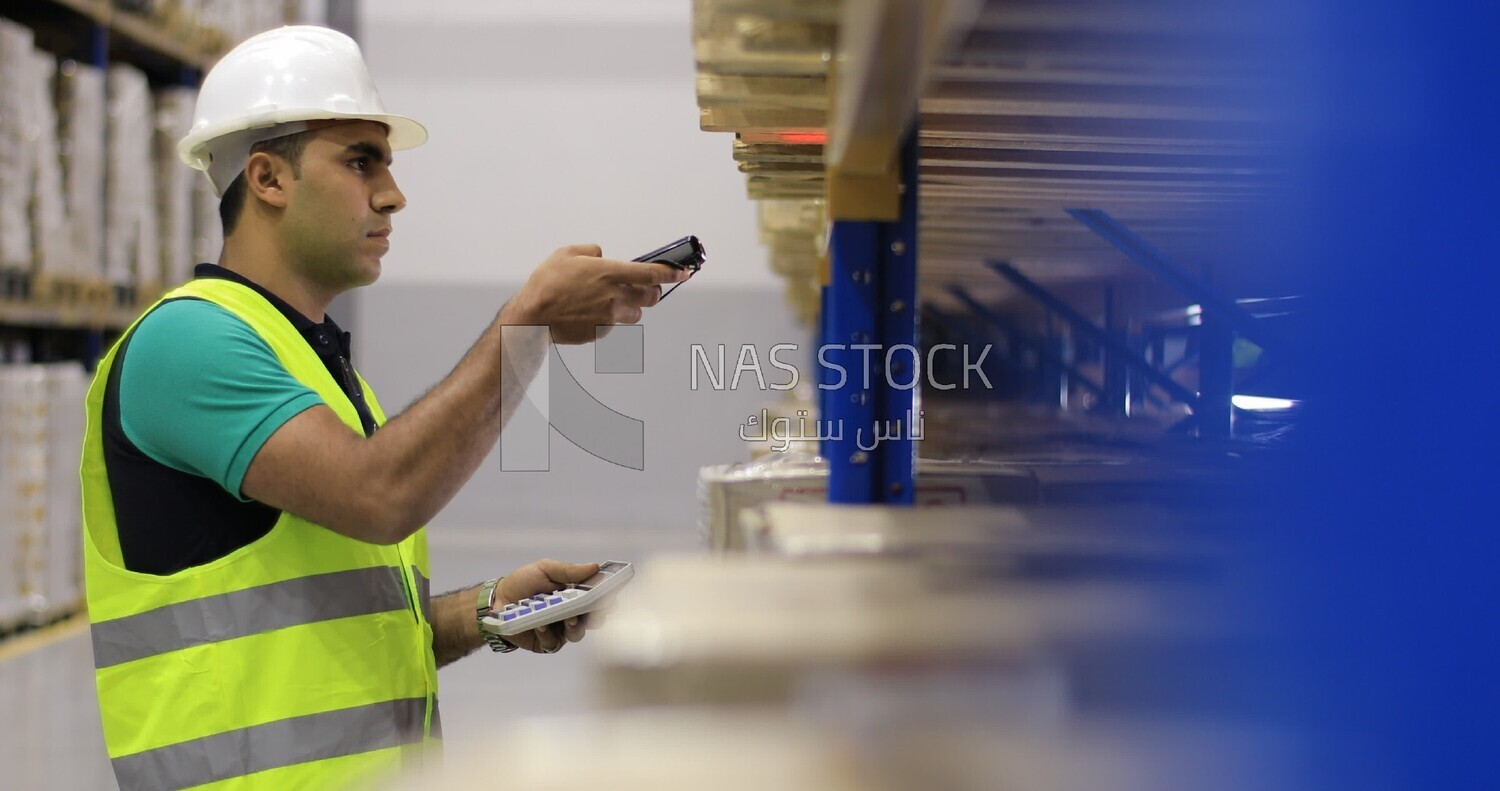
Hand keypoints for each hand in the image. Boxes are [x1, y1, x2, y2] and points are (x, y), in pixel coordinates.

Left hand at [493, 559, 599, 653]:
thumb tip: (595, 567)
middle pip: (593, 619)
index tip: (611, 597)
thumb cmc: (523, 583)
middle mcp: (572, 614)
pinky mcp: (546, 643)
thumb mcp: (545, 569)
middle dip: (597, 617)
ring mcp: (560, 630)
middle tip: (597, 613)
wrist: (496, 601)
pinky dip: (547, 633)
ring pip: (576, 634)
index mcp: (575, 595)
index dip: (607, 599)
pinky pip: (553, 642)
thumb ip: (569, 571)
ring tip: (569, 618)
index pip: (597, 598)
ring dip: (575, 626)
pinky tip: (540, 624)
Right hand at [503, 244, 688, 343]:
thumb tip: (602, 256)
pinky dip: (608, 319)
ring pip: (635, 313)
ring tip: (607, 301)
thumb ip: (591, 251)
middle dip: (653, 292)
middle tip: (644, 288)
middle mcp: (614, 296)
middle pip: (651, 297)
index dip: (672, 273)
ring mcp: (609, 317)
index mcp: (609, 273)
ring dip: (630, 307)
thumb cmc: (546, 283)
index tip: (684, 272)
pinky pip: (614, 325)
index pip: (651, 274)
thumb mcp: (566, 253)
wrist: (532, 318)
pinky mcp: (602, 332)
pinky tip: (588, 313)